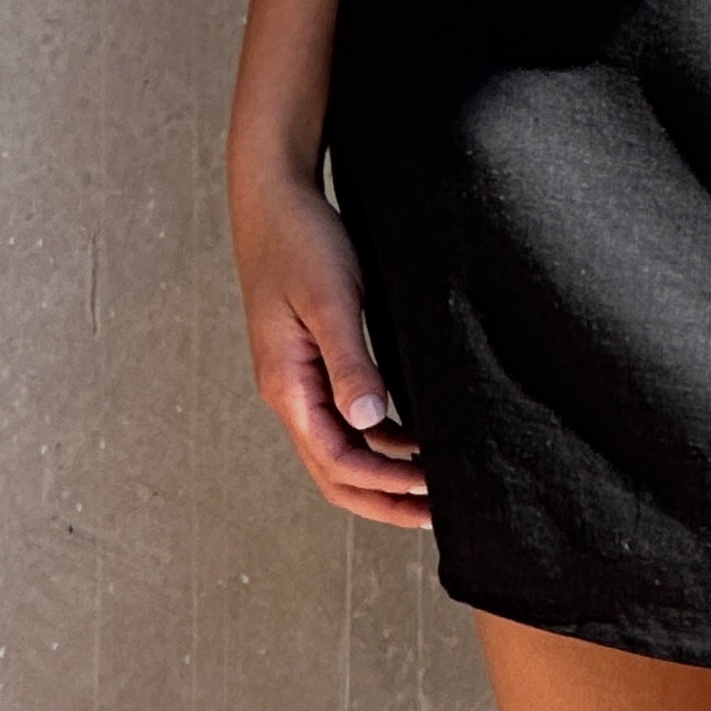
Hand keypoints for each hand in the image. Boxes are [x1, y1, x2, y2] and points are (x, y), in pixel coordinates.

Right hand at [230, 156, 430, 529]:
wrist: (275, 196)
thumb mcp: (332, 299)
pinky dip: (377, 435)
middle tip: (436, 515)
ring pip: (340, 447)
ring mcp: (298, 378)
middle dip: (383, 497)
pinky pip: (343, 415)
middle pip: (335, 470)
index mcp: (287, 386)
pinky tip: (412, 432)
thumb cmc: (302, 241)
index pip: (337, 461)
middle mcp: (289, 392)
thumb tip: (371, 422)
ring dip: (383, 469)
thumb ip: (350, 361)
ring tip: (432, 482)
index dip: (384, 484)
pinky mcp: (312, 358)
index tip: (431, 492)